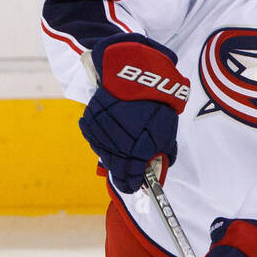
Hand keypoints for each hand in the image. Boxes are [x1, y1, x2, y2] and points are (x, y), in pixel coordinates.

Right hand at [78, 34, 189, 192]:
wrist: (133, 69)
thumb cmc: (156, 99)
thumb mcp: (167, 128)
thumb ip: (163, 150)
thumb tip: (160, 165)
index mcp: (136, 148)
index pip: (129, 178)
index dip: (132, 184)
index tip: (135, 186)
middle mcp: (115, 143)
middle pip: (115, 168)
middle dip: (124, 172)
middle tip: (130, 175)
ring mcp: (100, 132)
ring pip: (104, 154)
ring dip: (114, 156)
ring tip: (124, 150)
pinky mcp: (89, 121)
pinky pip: (95, 139)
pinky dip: (104, 141)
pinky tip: (114, 135)